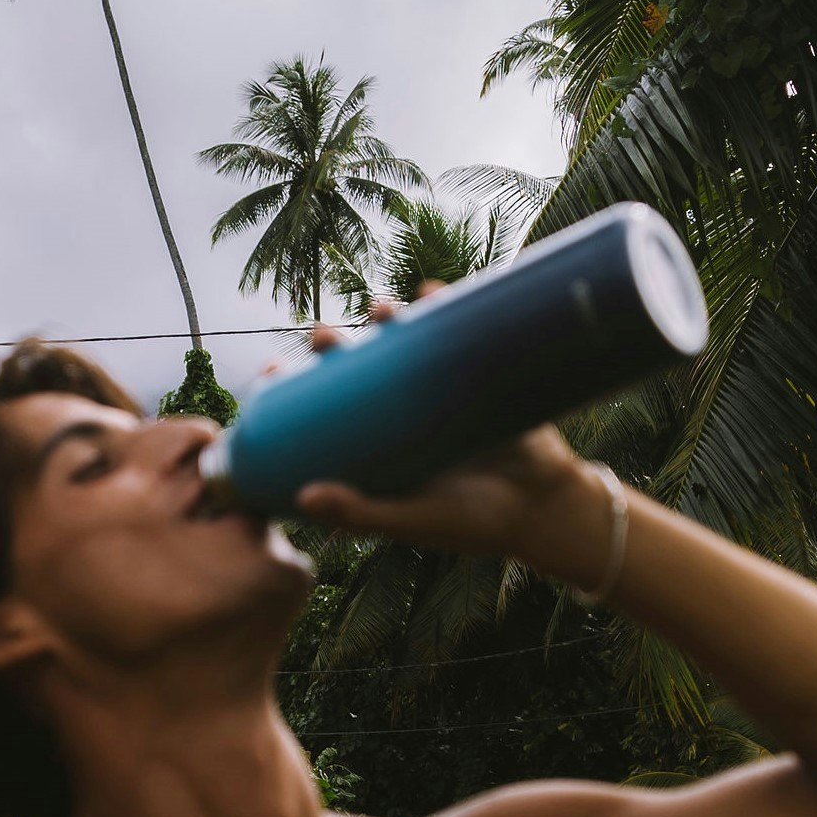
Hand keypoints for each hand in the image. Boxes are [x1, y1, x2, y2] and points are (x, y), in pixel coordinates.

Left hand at [286, 293, 620, 589]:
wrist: (545, 507)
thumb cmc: (474, 525)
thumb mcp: (413, 521)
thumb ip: (361, 513)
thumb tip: (304, 498)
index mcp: (380, 449)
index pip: (325, 414)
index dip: (294, 391)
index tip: (271, 373)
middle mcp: (404, 416)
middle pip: (359, 369)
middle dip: (336, 346)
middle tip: (321, 334)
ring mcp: (441, 392)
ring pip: (403, 344)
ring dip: (386, 318)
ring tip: (377, 306)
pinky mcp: (478, 374)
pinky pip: (457, 332)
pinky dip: (445, 306)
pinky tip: (430, 291)